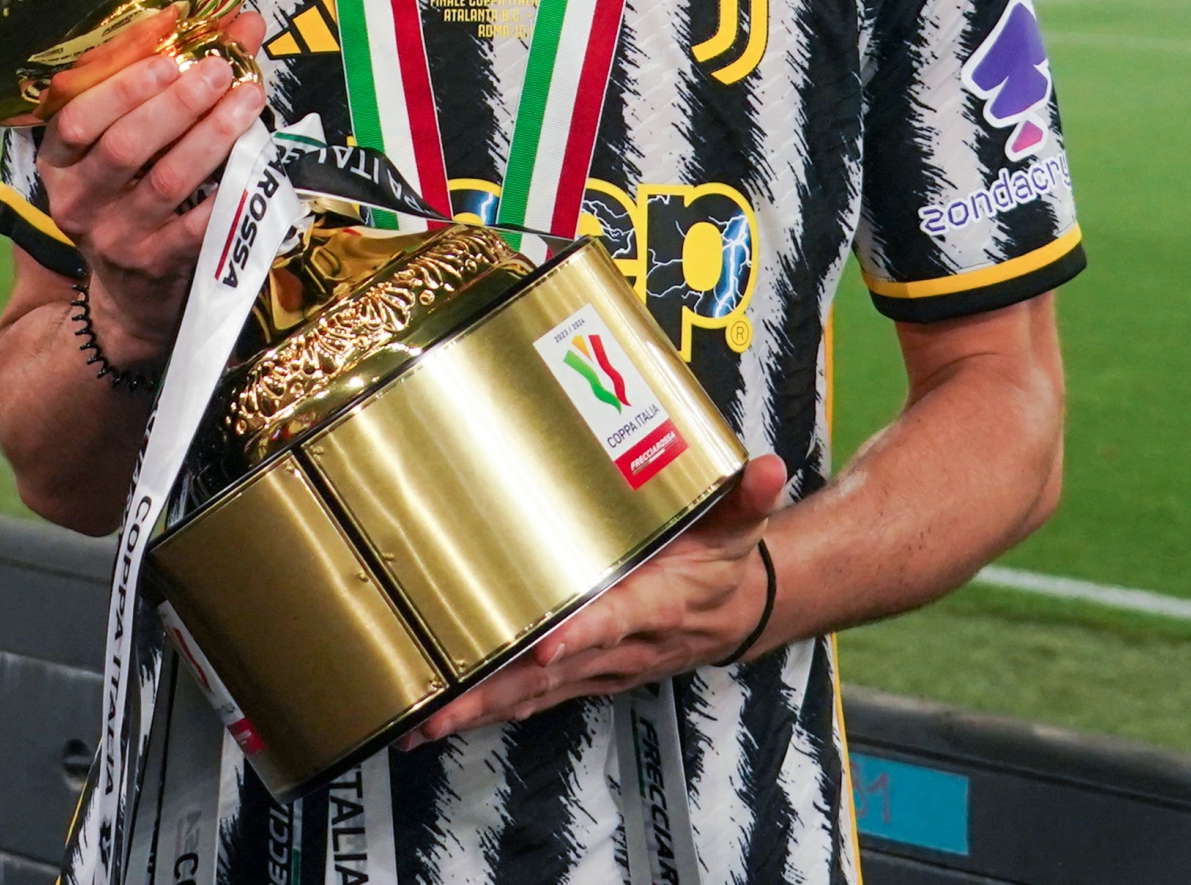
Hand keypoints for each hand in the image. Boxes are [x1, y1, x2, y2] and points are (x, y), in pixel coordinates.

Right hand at [34, 7, 267, 369]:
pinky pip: (199, 224)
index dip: (122, 74)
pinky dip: (227, 188)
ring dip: (211, 134)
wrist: (130, 297)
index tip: (169, 39)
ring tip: (247, 98)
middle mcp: (78, 201)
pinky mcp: (158, 267)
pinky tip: (254, 158)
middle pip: (124, 144)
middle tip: (219, 67)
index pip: (77, 114)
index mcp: (60, 162)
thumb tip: (239, 21)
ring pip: (166, 180)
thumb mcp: (128, 143)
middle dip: (175, 100)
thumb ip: (169, 81)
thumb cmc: (131, 196)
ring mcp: (117, 238)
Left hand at [408, 453, 791, 743]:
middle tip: (444, 704)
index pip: (615, 620)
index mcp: (655, 603)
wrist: (735, 613)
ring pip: (535, 694)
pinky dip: (490, 711)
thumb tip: (765, 469)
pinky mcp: (584, 675)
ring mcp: (600, 667)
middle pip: (554, 673)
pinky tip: (445, 720)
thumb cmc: (723, 563)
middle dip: (499, 690)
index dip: (581, 635)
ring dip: (481, 710)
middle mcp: (622, 645)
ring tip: (425, 721)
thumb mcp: (741, 524)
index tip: (545, 645)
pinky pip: (532, 698)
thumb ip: (747, 497)